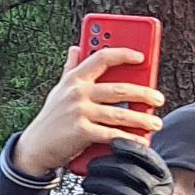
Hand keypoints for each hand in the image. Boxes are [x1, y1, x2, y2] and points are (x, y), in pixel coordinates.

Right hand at [9, 42, 162, 178]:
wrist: (35, 147)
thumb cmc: (51, 117)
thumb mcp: (59, 89)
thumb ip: (70, 68)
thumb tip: (75, 47)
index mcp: (74, 78)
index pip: (102, 57)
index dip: (123, 53)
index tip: (141, 56)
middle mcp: (77, 92)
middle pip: (119, 89)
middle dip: (144, 93)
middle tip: (159, 98)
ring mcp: (79, 112)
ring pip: (119, 114)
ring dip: (142, 119)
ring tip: (156, 123)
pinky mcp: (81, 132)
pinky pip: (111, 134)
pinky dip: (129, 139)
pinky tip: (141, 141)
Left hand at [84, 138, 179, 194]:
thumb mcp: (152, 182)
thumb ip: (140, 165)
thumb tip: (114, 140)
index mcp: (164, 178)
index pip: (148, 157)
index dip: (129, 147)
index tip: (112, 143)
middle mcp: (159, 193)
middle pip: (130, 172)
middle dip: (106, 166)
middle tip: (91, 166)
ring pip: (119, 190)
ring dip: (98, 184)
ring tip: (87, 183)